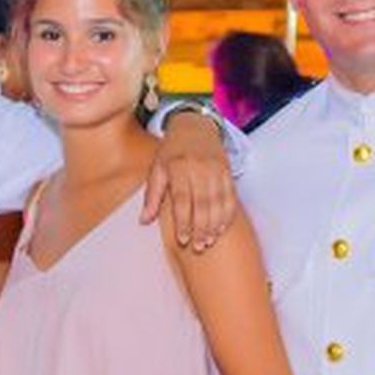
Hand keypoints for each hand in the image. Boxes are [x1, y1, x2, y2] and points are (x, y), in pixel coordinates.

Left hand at [142, 110, 237, 250]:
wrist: (194, 127)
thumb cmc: (171, 152)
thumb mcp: (156, 169)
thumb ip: (152, 196)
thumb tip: (144, 221)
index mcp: (178, 167)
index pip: (182, 199)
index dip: (183, 221)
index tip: (182, 240)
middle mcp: (199, 168)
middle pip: (203, 203)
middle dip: (201, 227)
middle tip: (198, 247)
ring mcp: (215, 169)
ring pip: (218, 201)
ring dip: (215, 224)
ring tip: (210, 241)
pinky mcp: (227, 171)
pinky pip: (230, 196)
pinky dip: (227, 214)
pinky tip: (222, 228)